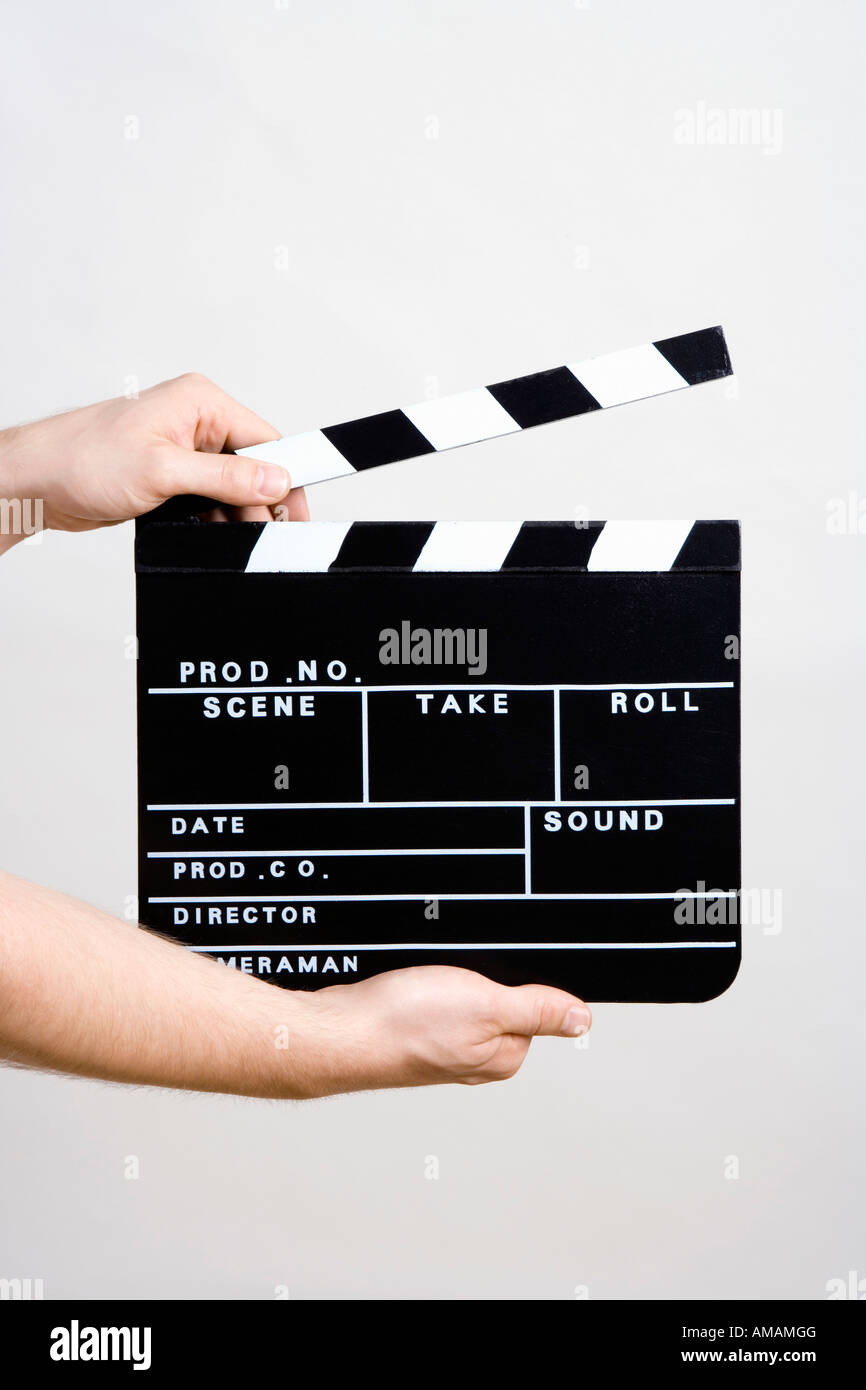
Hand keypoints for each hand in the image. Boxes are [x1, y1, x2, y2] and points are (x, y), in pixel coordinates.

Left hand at [0, 373, 306, 551]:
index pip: (265, 439)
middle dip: (260, 504)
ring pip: (233, 488)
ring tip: (234, 541)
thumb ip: (224, 478)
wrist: (38, 482)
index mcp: (201, 403)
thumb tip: (274, 481)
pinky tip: (211, 536)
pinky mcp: (172, 476)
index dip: (286, 477)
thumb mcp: (163, 470)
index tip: (297, 512)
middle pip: (253, 467)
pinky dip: (215, 520)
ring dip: (236, 516)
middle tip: (267, 539)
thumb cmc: (83, 459)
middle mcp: (197, 422)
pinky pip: (211, 499)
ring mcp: (184, 450)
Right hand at [294, 965, 591, 1094]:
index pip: (535, 1004)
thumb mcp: (486, 1005)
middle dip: (481, 974)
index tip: (494, 968)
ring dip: (449, 976)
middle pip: (499, 997)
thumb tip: (581, 1018)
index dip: (518, 975)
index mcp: (504, 1056)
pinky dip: (423, 981)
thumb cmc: (404, 1026)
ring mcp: (440, 1042)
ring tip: (428, 979)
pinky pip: (430, 995)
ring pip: (461, 993)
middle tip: (455, 972)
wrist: (337, 1030)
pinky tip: (409, 982)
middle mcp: (475, 1056)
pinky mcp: (411, 1028)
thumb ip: (536, 1009)